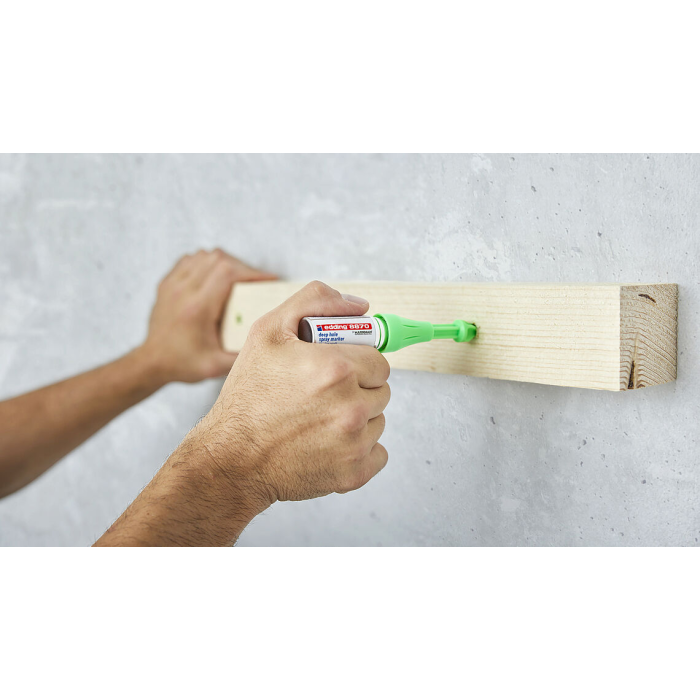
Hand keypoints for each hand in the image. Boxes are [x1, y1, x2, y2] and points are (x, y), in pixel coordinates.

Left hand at [140, 249, 275, 383]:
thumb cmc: (183, 364)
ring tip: (236, 278)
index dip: (252, 272)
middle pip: (218, 259)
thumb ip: (242, 355)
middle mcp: (183, 290)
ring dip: (224, 262)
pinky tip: (214, 277)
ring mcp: (172, 284)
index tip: (268, 280)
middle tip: (254, 281)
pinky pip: (190, 259)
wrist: (151, 363)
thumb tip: (268, 340)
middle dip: (242, 266)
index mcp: (197, 308)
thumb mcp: (216, 366)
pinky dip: (206, 262)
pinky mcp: (167, 283)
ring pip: (204, 255)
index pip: (228, 273)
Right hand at [193, 281, 390, 506]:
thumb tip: (360, 307)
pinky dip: (359, 450)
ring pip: (378, 420)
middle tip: (322, 395)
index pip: (378, 359)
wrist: (231, 459)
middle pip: (382, 389)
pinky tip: (328, 444)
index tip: (334, 371)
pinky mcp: (354, 473)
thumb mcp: (268, 331)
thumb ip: (315, 302)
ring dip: (358, 418)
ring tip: (320, 420)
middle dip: (358, 389)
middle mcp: (351, 407)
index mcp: (336, 369)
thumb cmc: (248, 397)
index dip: (356, 362)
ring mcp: (355, 444)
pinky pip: (378, 453)